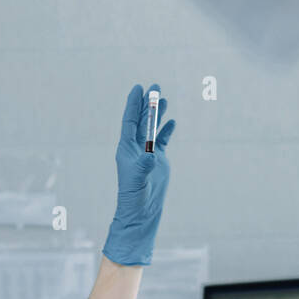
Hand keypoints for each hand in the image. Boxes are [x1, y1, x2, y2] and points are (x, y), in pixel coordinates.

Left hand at [102, 83, 175, 266]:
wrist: (142, 211)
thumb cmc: (135, 196)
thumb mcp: (138, 179)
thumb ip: (144, 165)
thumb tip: (151, 155)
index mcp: (127, 148)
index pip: (130, 121)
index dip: (134, 104)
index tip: (138, 88)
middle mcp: (136, 148)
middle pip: (142, 121)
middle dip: (148, 104)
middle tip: (155, 87)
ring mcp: (147, 153)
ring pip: (152, 128)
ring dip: (157, 114)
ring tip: (163, 99)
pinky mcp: (158, 161)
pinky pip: (162, 141)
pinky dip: (166, 131)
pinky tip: (171, 121)